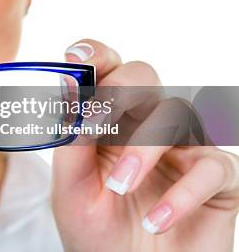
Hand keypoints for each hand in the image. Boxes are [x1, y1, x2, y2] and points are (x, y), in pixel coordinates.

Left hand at [52, 39, 238, 251]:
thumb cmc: (96, 233)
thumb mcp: (71, 190)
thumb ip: (70, 144)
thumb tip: (69, 93)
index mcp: (108, 120)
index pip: (106, 69)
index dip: (94, 55)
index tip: (75, 60)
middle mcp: (146, 124)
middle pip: (143, 75)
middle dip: (118, 91)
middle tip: (97, 123)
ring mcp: (184, 148)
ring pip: (176, 113)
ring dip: (143, 148)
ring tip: (118, 187)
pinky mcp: (217, 180)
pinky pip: (213, 165)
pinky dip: (182, 192)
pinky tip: (156, 219)